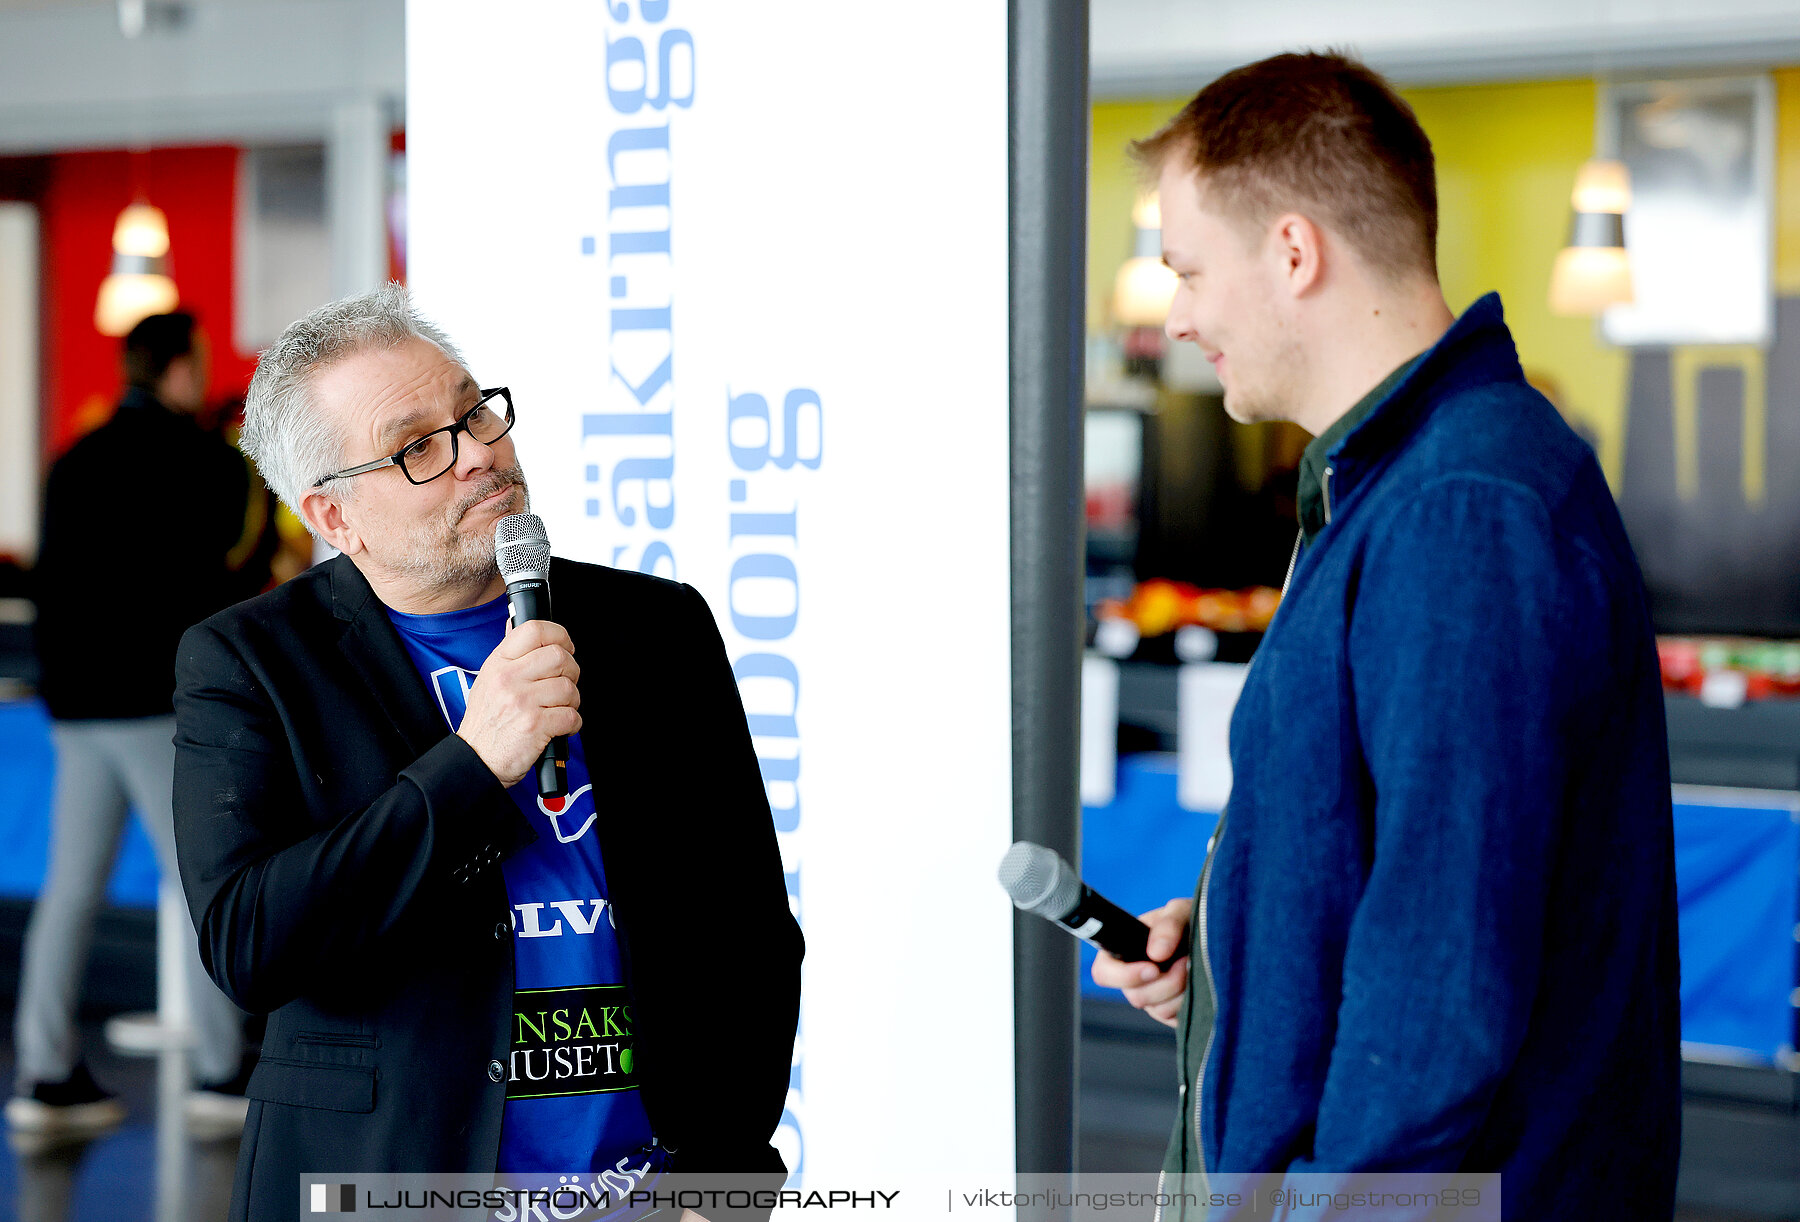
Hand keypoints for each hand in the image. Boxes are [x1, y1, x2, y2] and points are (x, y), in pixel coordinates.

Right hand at [456, 619, 580, 786]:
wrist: (476, 760)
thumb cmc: (486, 723)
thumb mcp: (487, 680)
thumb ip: (508, 655)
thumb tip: (516, 623)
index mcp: (498, 664)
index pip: (533, 630)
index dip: (559, 635)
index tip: (566, 646)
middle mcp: (508, 679)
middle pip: (559, 656)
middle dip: (571, 671)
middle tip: (564, 684)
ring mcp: (521, 701)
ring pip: (569, 687)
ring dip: (572, 702)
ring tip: (558, 710)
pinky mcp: (535, 725)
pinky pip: (571, 715)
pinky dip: (572, 724)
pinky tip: (559, 727)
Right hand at [1090, 898, 1191, 1027]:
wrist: (1216, 938)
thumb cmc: (1191, 920)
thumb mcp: (1181, 912)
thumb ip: (1168, 925)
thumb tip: (1156, 954)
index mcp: (1123, 952)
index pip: (1104, 973)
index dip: (1124, 976)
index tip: (1154, 968)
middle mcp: (1133, 979)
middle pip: (1136, 997)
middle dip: (1167, 981)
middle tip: (1187, 960)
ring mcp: (1152, 999)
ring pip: (1158, 1010)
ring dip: (1183, 991)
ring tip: (1195, 968)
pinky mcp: (1170, 1014)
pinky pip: (1175, 1019)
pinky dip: (1191, 1002)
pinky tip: (1198, 982)